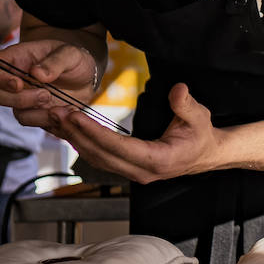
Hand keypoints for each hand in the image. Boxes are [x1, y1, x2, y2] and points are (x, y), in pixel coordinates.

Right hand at [0, 38, 97, 127]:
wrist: (87, 78)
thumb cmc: (74, 59)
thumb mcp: (71, 54)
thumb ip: (55, 62)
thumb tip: (36, 73)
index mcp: (16, 58)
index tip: (17, 83)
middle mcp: (14, 79)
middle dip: (17, 99)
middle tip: (45, 94)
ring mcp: (22, 97)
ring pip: (13, 111)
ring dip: (34, 110)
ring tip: (56, 100)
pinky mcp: (34, 112)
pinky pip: (30, 121)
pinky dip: (46, 119)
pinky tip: (63, 110)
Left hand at [48, 83, 224, 183]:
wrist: (207, 154)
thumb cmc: (202, 135)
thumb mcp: (199, 116)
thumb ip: (185, 104)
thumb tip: (178, 89)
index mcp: (158, 160)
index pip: (119, 147)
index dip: (95, 132)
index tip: (75, 116)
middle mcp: (142, 171)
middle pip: (101, 155)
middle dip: (76, 134)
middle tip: (57, 113)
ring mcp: (134, 173)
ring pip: (97, 159)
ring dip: (75, 139)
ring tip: (57, 119)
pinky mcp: (129, 169)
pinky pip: (100, 159)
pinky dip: (83, 144)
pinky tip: (70, 131)